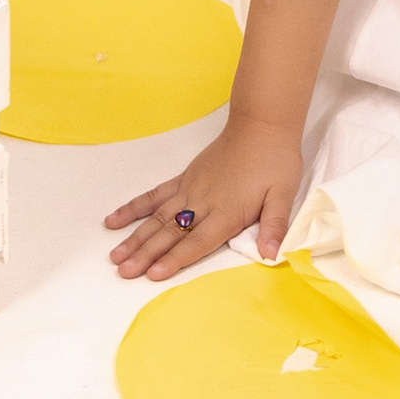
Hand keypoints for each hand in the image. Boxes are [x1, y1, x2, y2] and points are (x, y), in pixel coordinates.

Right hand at [106, 117, 302, 280]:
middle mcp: (203, 203)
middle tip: (123, 272)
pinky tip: (115, 219)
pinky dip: (134, 207)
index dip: (175, 259)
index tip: (152, 275)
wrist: (261, 123)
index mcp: (226, 212)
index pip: (197, 242)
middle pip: (171, 233)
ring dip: (136, 238)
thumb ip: (275, 225)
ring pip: (158, 218)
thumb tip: (271, 255)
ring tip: (115, 256)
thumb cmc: (275, 161)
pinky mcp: (184, 178)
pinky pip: (155, 195)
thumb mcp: (284, 194)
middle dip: (146, 255)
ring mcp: (190, 189)